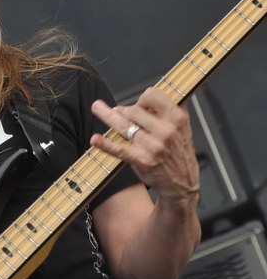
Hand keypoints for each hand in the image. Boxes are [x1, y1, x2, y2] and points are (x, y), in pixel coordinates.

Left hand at [89, 87, 198, 202]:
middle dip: (124, 111)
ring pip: (124, 125)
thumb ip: (169, 109)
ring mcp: (154, 146)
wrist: (183, 183)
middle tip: (119, 114)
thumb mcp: (183, 127)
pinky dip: (105, 144)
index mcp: (177, 118)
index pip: (153, 95)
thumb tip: (147, 95)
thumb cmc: (179, 152)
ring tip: (96, 107)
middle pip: (134, 110)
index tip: (138, 105)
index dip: (142, 98)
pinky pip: (120, 149)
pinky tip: (95, 139)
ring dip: (108, 115)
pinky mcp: (142, 160)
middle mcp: (167, 130)